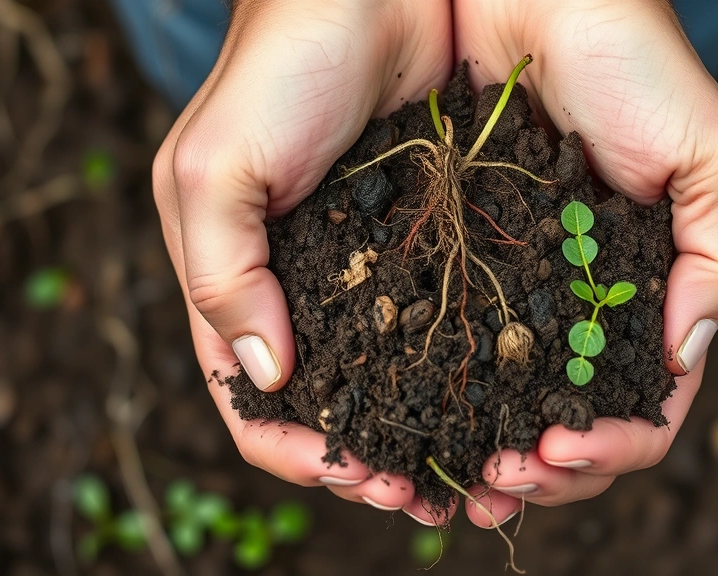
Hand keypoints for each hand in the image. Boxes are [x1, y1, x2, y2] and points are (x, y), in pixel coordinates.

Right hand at [152, 0, 451, 509]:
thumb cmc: (280, 65)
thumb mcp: (217, 166)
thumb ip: (221, 272)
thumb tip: (266, 377)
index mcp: (237, 282)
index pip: (254, 404)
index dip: (301, 452)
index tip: (364, 478)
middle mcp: (301, 288)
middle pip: (329, 406)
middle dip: (373, 460)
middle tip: (431, 497)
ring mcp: (368, 269)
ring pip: (390, 379)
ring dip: (425, 430)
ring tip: (477, 467)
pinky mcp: (426, 240)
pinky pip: (442, 325)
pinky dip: (462, 372)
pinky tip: (501, 396)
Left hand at [452, 0, 717, 526]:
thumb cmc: (631, 60)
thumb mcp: (709, 154)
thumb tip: (688, 354)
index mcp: (642, 294)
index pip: (642, 405)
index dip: (611, 445)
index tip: (563, 449)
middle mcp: (578, 301)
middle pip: (570, 419)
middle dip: (545, 468)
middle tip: (502, 478)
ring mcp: (517, 285)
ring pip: (506, 399)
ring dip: (488, 448)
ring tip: (461, 470)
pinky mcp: (457, 256)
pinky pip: (449, 343)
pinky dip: (441, 392)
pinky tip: (418, 412)